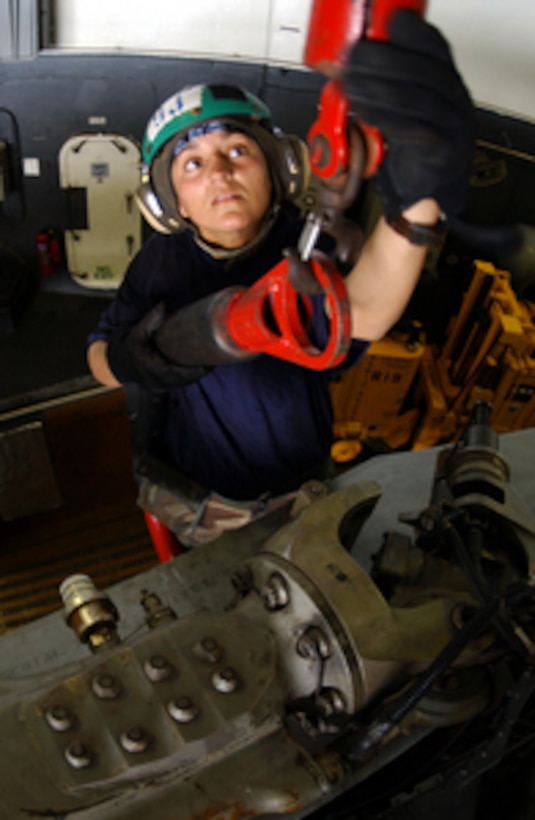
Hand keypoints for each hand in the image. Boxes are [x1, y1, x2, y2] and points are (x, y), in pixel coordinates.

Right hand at [107, 303, 210, 391]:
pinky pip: (179, 384)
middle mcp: (156, 381)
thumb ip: (149, 321)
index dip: (194, 371)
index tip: (208, 364)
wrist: (117, 362)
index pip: (177, 373)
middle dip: (199, 372)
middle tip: (215, 359)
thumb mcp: (136, 332)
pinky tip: (200, 368)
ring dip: (196, 375)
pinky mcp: (162, 387)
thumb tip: (162, 305)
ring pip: (183, 383)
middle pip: (184, 380)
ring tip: (211, 362)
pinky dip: (189, 377)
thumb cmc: (128, 347)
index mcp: (151, 369)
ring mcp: (159, 386)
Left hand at [342, 10, 474, 221]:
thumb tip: (349, 63)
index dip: (411, 32)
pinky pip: (415, 131)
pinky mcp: (442, 153)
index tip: (386, 23)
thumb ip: (386, 85)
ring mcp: (453, 128)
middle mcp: (456, 101)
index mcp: (448, 84)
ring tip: (351, 84)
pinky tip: (365, 112)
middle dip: (384, 59)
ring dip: (379, 88)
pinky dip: (386, 118)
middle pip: (424, 70)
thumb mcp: (401, 110)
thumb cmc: (413, 149)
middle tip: (354, 57)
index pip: (435, 48)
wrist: (425, 192)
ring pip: (419, 99)